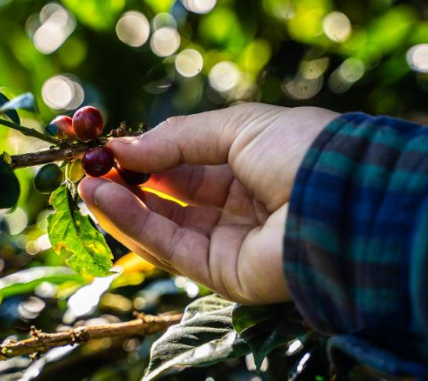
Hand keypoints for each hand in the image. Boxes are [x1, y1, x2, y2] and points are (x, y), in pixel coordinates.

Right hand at [79, 103, 338, 304]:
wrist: (343, 200)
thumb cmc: (301, 151)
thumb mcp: (238, 127)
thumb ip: (178, 138)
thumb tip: (124, 147)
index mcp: (250, 167)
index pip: (188, 163)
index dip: (148, 155)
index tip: (109, 146)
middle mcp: (239, 206)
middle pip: (172, 197)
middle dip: (129, 182)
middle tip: (87, 166)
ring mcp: (231, 242)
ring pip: (165, 226)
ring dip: (122, 204)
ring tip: (84, 182)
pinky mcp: (224, 274)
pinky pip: (171, 248)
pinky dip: (135, 226)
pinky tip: (105, 200)